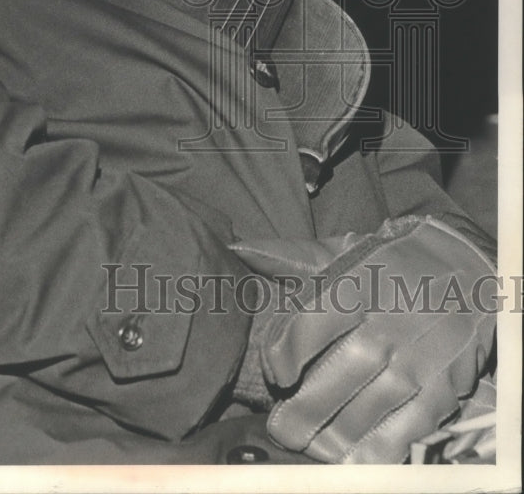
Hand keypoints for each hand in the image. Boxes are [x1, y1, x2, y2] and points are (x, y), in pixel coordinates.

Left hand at [231, 216, 496, 463]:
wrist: (468, 268)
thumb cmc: (392, 265)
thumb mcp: (346, 252)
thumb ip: (293, 258)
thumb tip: (238, 249)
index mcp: (357, 285)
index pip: (308, 326)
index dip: (282, 355)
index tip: (275, 374)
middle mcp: (387, 324)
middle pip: (335, 377)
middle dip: (300, 411)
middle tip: (280, 428)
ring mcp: (417, 360)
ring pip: (366, 411)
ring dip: (330, 437)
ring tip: (308, 446)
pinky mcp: (442, 390)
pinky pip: (403, 432)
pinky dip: (374, 451)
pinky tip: (350, 458)